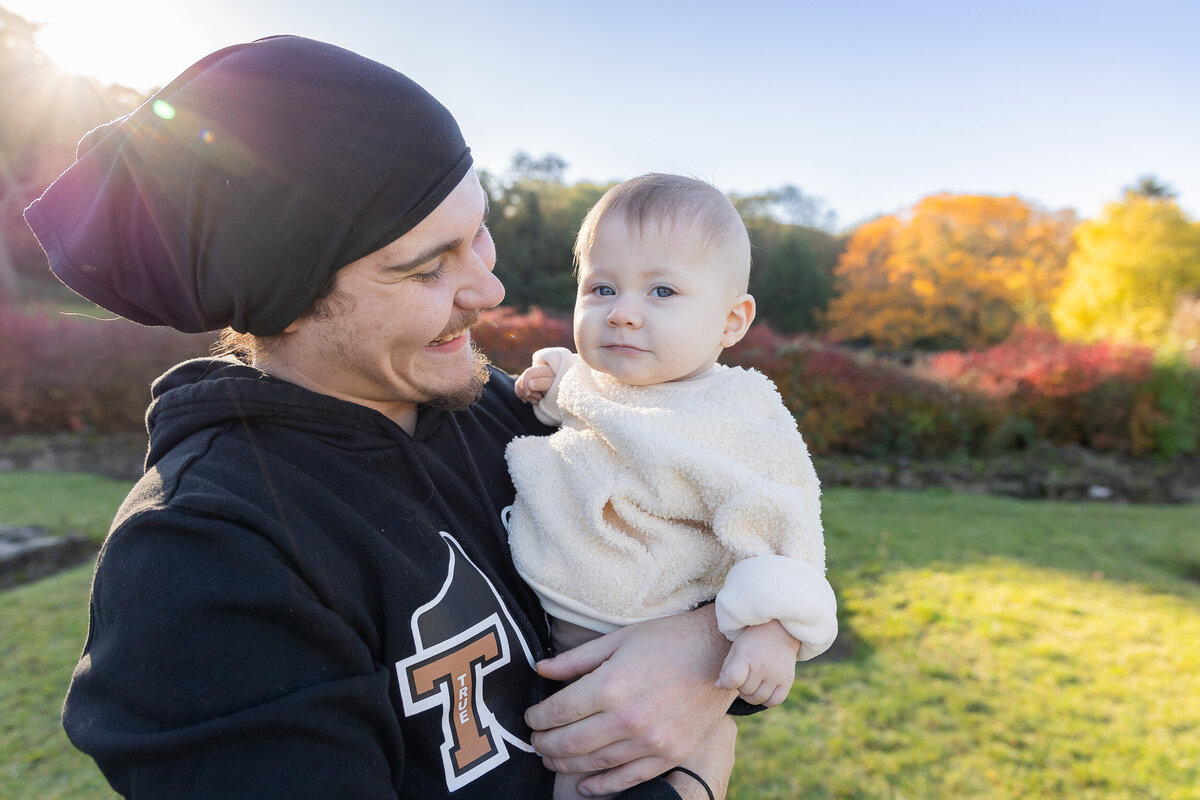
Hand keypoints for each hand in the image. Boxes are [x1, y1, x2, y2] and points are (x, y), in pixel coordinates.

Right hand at [515, 363, 555, 403]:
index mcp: (541, 369)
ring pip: (518, 386)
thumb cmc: (558, 388)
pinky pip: (518, 390)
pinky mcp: (526, 383)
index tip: (535, 395)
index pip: (527, 374)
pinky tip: (533, 400)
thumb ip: (542, 383)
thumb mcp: (553, 385)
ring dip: (526, 397)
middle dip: (528, 394)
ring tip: (538, 400)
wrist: (562, 391)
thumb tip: (529, 384)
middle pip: (521, 381)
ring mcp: (529, 377)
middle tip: (540, 398)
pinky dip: (523, 397)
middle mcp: (534, 371)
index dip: (527, 386)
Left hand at [525, 606, 737, 796]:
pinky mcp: (670, 754)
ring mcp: (651, 741)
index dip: (538, 718)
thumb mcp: (618, 639)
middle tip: (534, 741)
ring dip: (566, 764)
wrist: (720, 654)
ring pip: (595, 762)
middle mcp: (628, 718)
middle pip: (571, 741)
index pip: (559, 710)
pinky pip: (628, 778)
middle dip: (545, 744)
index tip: (531, 718)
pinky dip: (602, 785)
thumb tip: (540, 670)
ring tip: (551, 759)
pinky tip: (585, 785)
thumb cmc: (667, 640)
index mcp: (611, 685)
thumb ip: (576, 659)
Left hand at [715, 620, 799, 707]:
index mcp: (746, 656)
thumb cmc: (752, 642)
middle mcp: (763, 666)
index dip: (728, 683)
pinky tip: (763, 690)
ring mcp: (776, 674)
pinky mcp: (787, 681)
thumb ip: (726, 669)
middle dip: (741, 687)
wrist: (778, 632)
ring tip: (752, 684)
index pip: (733, 680)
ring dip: (752, 696)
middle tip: (744, 677)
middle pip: (745, 691)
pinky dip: (766, 701)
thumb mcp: (736, 649)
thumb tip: (718, 686)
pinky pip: (774, 701)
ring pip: (759, 699)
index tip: (730, 679)